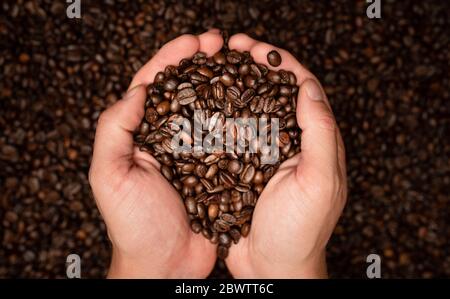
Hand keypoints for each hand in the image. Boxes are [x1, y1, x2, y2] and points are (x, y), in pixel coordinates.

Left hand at [89, 30, 223, 277]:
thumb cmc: (133, 224)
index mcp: (141, 134)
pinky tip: (253, 102)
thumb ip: (113, 130)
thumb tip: (139, 90)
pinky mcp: (217, 167)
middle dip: (202, 61)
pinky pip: (229, 135)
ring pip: (210, 107)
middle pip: (186, 89)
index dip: (172, 58)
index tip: (194, 42)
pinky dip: (240, 116)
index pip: (154, 85)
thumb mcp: (109, 176)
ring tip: (241, 62)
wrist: (164, 264)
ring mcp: (194, 151)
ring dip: (224, 82)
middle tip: (222, 43)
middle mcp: (168, 137)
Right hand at [225, 34, 346, 277]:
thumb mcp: (319, 180)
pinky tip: (201, 103)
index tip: (254, 48)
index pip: (300, 88)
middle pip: (271, 93)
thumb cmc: (301, 231)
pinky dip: (218, 115)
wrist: (274, 268)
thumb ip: (320, 132)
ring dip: (232, 85)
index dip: (279, 63)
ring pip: (248, 109)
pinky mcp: (241, 167)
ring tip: (212, 66)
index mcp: (313, 141)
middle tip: (228, 48)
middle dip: (251, 66)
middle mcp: (289, 142)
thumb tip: (308, 87)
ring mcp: (264, 154)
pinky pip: (230, 133)